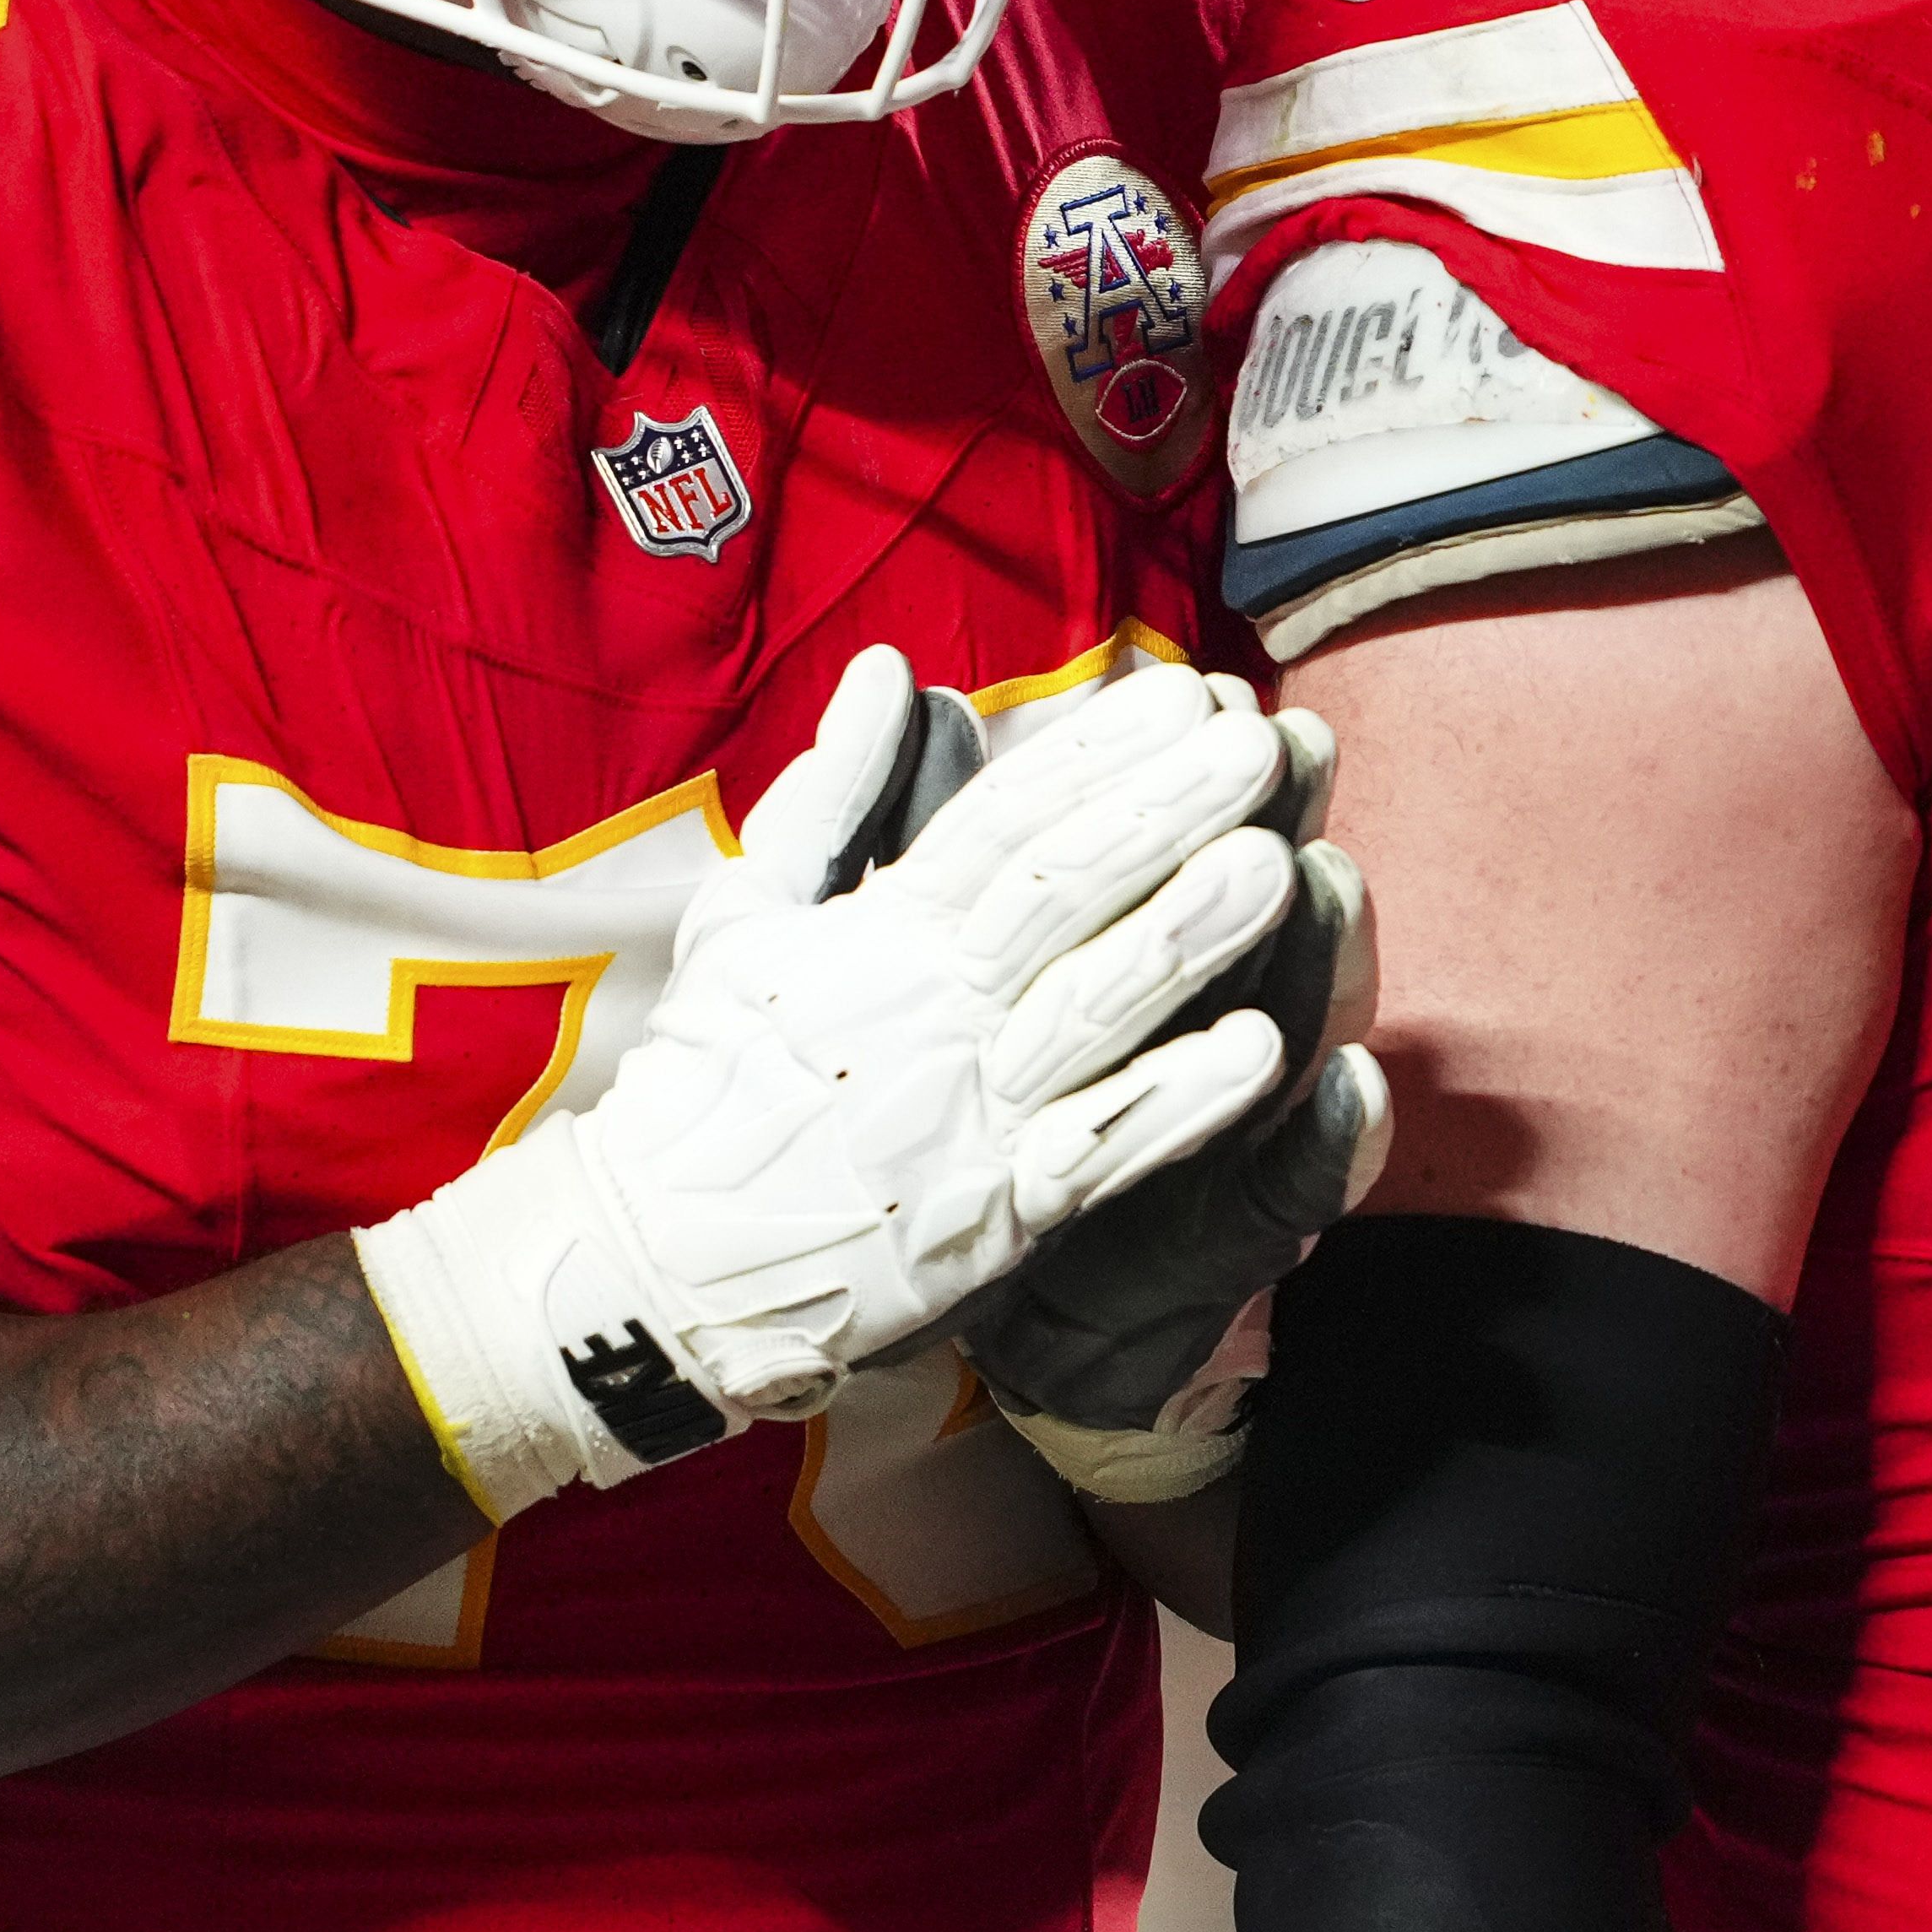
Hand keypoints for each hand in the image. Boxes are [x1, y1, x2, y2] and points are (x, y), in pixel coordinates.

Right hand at [355, 652, 1304, 1517]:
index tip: (1180, 692)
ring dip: (1189, 938)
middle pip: (1062, 895)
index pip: (1001, 823)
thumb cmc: (704, 1080)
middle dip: (1165, 815)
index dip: (1093, 754)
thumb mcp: (743, 917)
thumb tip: (893, 670)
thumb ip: (832, 793)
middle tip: (1261, 744)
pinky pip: (1102, 1150)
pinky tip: (1260, 1051)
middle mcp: (932, 1012)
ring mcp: (969, 1113)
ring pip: (1093, 1010)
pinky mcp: (995, 1215)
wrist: (650, 1261)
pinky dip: (1178, 1102)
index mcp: (881, 935)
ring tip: (1281, 865)